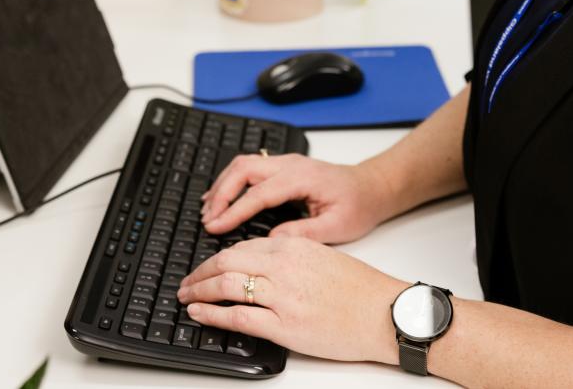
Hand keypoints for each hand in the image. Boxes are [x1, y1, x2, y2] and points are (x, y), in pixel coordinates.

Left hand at [177, 236, 408, 362]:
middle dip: (200, 272)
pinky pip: (237, 316)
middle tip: (187, 281)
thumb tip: (263, 266)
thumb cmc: (362, 291)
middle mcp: (284, 267)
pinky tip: (199, 313)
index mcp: (295, 247)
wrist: (386, 314)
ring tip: (186, 297)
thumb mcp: (325, 258)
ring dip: (199, 290)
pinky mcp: (285, 325)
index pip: (243, 247)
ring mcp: (283, 296)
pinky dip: (211, 313)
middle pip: (227, 261)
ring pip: (226, 285)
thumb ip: (293, 258)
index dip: (217, 257)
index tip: (207, 266)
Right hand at [201, 153, 396, 242]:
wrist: (373, 187)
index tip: (215, 227)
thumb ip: (303, 234)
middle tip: (207, 219)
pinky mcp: (284, 166)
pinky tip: (222, 196)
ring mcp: (287, 162)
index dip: (233, 211)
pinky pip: (250, 167)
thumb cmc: (359, 206)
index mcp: (303, 178)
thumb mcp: (337, 227)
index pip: (258, 194)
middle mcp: (291, 164)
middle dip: (221, 193)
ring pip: (244, 164)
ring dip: (223, 185)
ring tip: (208, 210)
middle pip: (244, 169)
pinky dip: (232, 181)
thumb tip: (270, 241)